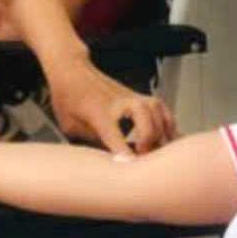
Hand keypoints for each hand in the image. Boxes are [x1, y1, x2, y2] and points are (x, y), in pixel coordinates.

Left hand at [48, 59, 176, 153]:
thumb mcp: (69, 127)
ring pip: (158, 112)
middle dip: (148, 141)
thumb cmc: (69, 99)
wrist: (72, 70)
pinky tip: (165, 139)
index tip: (132, 167)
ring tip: (156, 151)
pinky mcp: (139, 96)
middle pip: (145, 118)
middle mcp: (120, 103)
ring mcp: (132, 97)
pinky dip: (167, 125)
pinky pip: (162, 110)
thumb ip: (90, 144)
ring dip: (161, 134)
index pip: (115, 136)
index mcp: (98, 113)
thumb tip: (108, 163)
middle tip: (142, 158)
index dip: (125, 154)